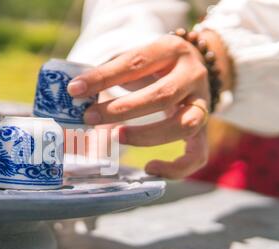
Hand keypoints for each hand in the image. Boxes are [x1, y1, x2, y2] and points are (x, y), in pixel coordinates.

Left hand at [67, 33, 216, 178]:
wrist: (192, 66)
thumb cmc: (153, 66)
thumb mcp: (135, 59)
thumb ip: (109, 73)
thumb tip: (76, 93)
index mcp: (171, 50)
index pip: (136, 63)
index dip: (103, 77)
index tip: (75, 89)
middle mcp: (192, 75)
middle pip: (162, 96)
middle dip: (122, 110)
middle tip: (90, 117)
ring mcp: (203, 103)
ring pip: (184, 125)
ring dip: (147, 136)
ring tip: (116, 137)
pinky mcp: (204, 129)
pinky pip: (198, 155)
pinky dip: (176, 168)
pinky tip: (149, 168)